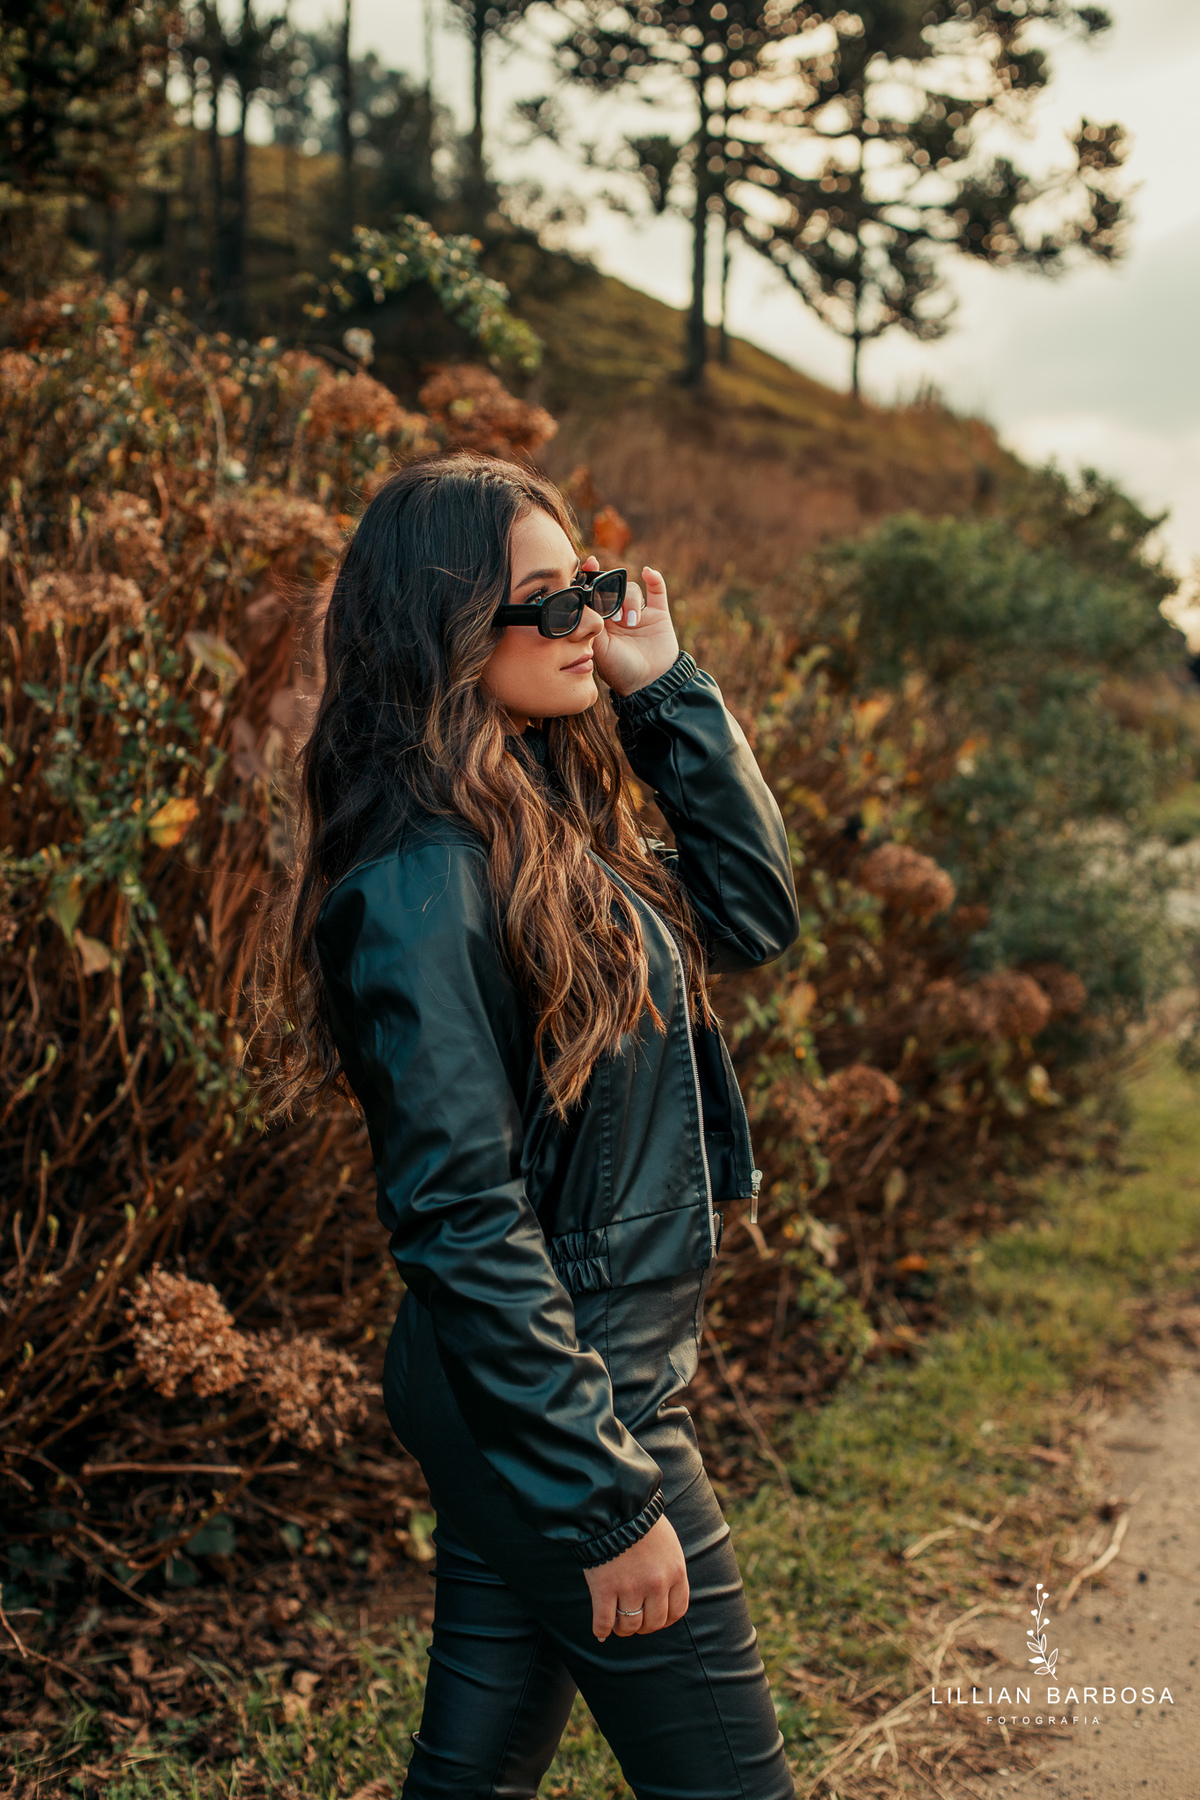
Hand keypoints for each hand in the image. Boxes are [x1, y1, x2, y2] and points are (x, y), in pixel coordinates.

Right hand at [583, 1513, 688, 1640]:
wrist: (615, 1504)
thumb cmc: (642, 1520)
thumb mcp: (669, 1543)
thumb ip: (670, 1568)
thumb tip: (665, 1592)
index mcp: (675, 1572)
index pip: (676, 1612)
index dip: (664, 1620)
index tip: (654, 1619)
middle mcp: (656, 1584)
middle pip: (653, 1623)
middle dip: (644, 1626)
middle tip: (634, 1621)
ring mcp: (630, 1588)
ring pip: (629, 1625)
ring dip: (622, 1629)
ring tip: (617, 1625)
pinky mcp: (605, 1588)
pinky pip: (603, 1621)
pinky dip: (601, 1630)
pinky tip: (600, 1632)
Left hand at [586, 557, 679, 699]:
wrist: (650, 684)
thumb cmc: (620, 671)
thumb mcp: (598, 648)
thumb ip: (589, 625)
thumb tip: (581, 600)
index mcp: (601, 622)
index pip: (594, 594)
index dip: (591, 578)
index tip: (589, 564)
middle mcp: (618, 616)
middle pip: (614, 588)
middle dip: (612, 592)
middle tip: (611, 608)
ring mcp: (639, 614)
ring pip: (632, 590)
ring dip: (630, 601)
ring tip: (631, 622)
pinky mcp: (659, 615)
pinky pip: (657, 590)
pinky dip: (654, 579)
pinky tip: (648, 573)